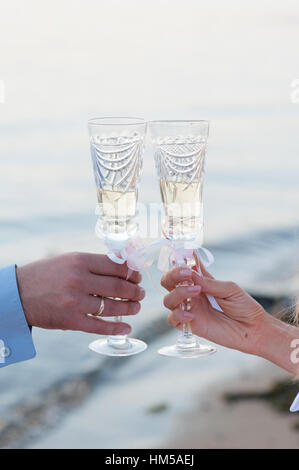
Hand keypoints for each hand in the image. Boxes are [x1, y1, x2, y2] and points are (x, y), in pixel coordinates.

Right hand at [16, 252, 144, 335]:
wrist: (19, 294)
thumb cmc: (46, 275)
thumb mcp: (69, 260)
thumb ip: (94, 264)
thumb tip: (123, 267)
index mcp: (80, 261)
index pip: (116, 266)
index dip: (132, 272)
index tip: (138, 276)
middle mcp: (79, 280)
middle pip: (118, 287)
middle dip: (135, 291)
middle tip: (140, 293)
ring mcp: (76, 302)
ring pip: (112, 307)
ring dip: (129, 308)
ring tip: (136, 307)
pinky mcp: (71, 321)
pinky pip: (99, 326)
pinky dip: (116, 328)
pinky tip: (127, 328)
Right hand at [161, 265, 267, 355]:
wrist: (254, 329)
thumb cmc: (245, 307)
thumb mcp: (230, 289)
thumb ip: (209, 283)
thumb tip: (190, 274)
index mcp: (202, 283)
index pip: (183, 269)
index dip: (179, 261)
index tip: (183, 257)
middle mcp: (193, 295)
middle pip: (168, 283)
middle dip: (172, 275)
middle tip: (186, 274)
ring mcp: (191, 309)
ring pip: (168, 300)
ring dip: (178, 293)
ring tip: (196, 292)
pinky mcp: (192, 325)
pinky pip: (173, 319)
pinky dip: (178, 315)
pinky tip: (191, 315)